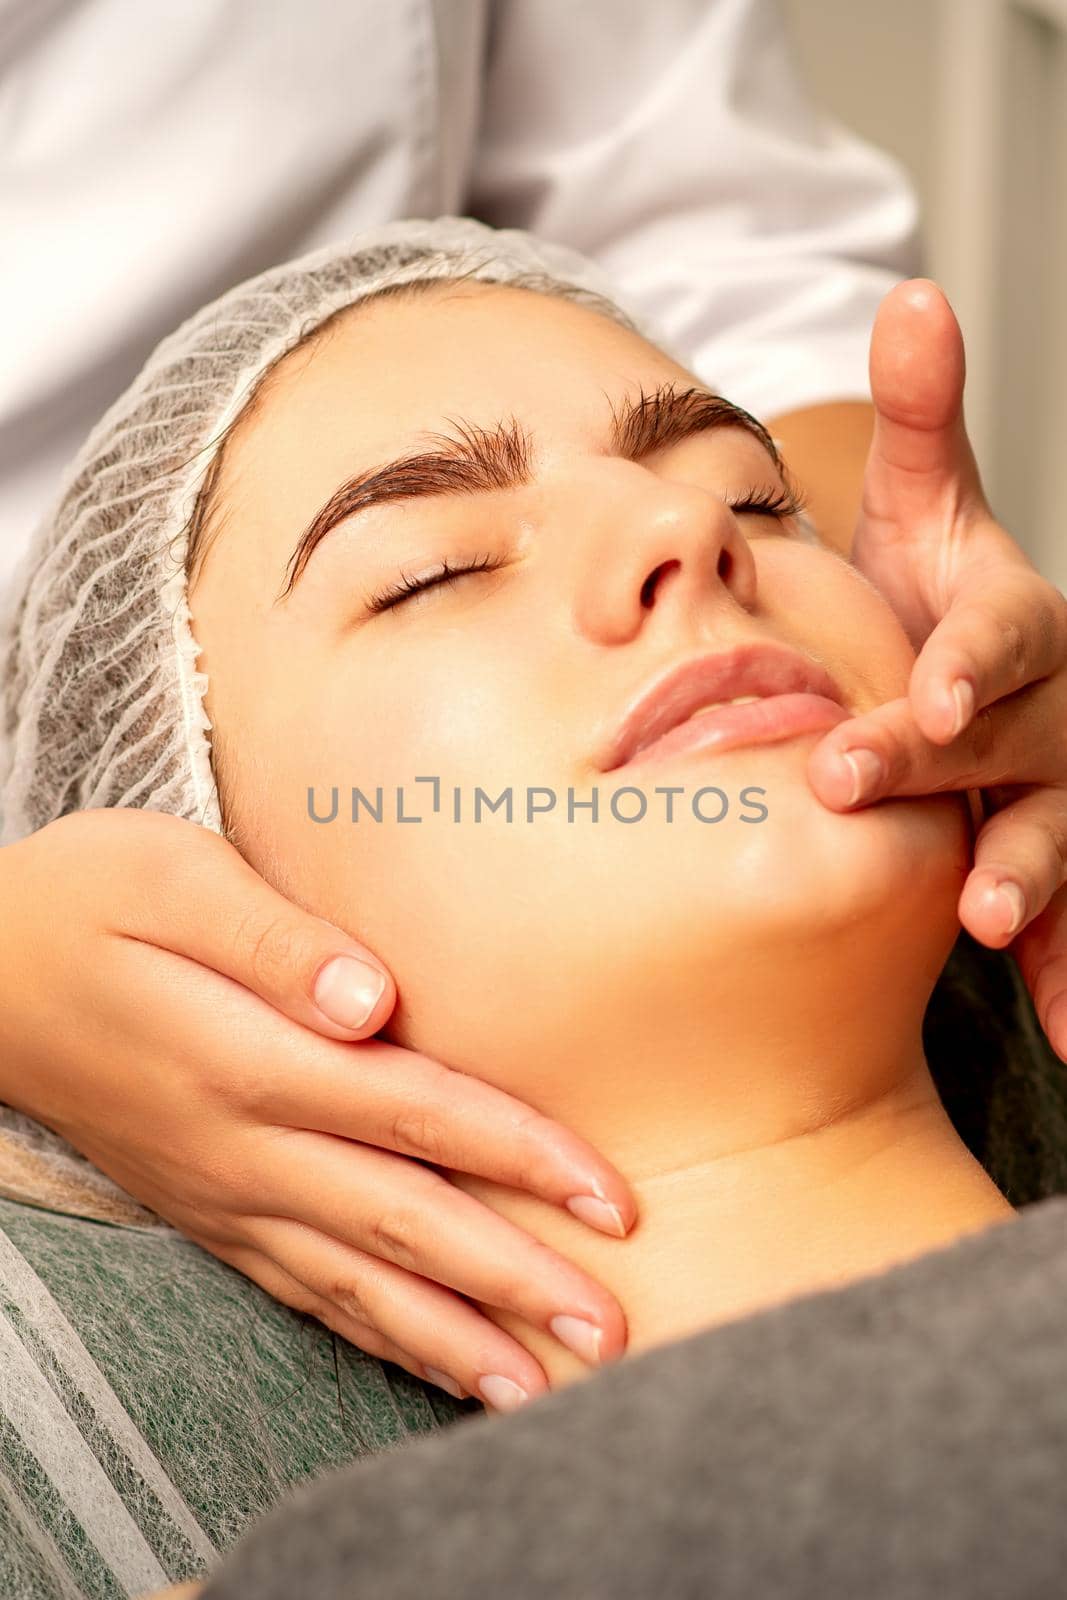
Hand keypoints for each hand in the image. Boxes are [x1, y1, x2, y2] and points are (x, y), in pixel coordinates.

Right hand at [0, 809, 634, 1404]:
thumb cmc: (87, 898)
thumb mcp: (170, 877)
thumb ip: (275, 939)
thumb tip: (374, 998)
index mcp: (246, 1056)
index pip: (412, 1112)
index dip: (518, 1156)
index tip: (609, 1200)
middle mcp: (242, 1146)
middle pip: (402, 1224)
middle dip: (514, 1280)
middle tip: (611, 1332)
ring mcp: (224, 1191)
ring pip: (357, 1284)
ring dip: (456, 1339)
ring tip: (545, 1391)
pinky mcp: (210, 1211)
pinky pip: (305, 1291)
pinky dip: (377, 1336)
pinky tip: (435, 1365)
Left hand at [806, 279, 1066, 1059]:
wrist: (961, 675)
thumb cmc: (929, 597)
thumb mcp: (924, 511)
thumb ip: (922, 421)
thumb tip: (910, 294)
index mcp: (1011, 620)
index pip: (1003, 630)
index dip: (975, 656)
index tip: (930, 687)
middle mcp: (1050, 705)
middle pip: (1012, 732)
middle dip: (947, 760)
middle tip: (863, 784)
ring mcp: (1058, 786)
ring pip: (1059, 827)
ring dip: (1034, 874)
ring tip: (991, 919)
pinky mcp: (1051, 853)